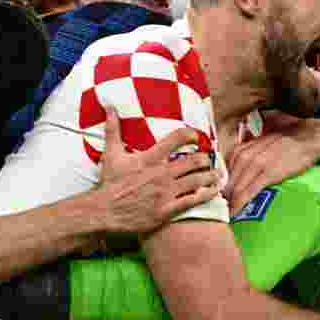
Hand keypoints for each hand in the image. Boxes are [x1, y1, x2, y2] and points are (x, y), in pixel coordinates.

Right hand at [99, 108, 219, 234]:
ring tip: (215, 175)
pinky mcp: (167, 210)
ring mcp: (165, 193)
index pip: (177, 138)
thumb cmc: (109, 183)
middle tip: (209, 159)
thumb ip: (113, 130)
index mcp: (150, 158)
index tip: (197, 137)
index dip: (192, 134)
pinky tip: (213, 192)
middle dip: (205, 158)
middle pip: (194, 161)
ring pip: (197, 180)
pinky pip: (192, 201)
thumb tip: (110, 107)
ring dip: (210, 176)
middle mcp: (161, 173)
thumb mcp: (111, 154)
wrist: (104, 212)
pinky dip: (206, 195)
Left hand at [226, 114, 319, 213]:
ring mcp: (257, 164)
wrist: (308, 139)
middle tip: (222, 208)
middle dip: (224, 195)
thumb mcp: (263, 141)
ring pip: (236, 186)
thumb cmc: (288, 141)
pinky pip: (249, 191)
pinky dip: (240, 202)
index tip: (221, 194)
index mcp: (244, 148)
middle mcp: (247, 155)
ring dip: (230, 201)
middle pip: (229, 179)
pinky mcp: (268, 174)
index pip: (225, 169)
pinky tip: (236, 212)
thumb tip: (243, 161)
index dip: (222, 183)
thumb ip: (251, 150)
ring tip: (228, 213)